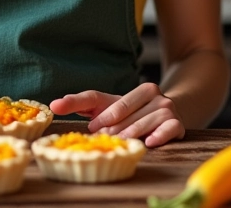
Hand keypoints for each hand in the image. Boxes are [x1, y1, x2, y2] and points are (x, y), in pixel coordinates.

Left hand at [49, 83, 184, 147]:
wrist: (167, 116)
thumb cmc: (129, 112)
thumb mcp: (105, 104)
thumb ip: (79, 102)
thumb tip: (53, 105)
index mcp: (137, 88)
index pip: (114, 102)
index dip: (102, 116)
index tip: (92, 127)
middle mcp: (153, 93)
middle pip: (128, 113)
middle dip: (114, 128)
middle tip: (103, 139)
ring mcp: (166, 107)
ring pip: (145, 121)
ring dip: (132, 133)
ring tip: (120, 142)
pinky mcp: (177, 123)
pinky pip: (168, 128)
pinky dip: (159, 135)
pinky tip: (149, 143)